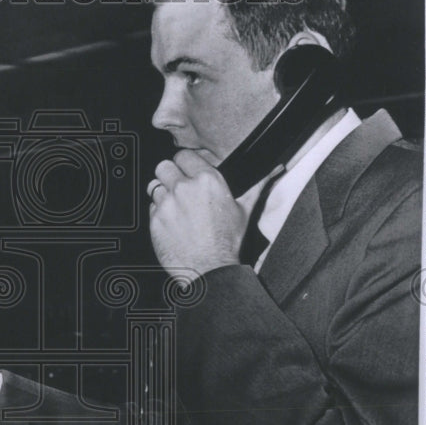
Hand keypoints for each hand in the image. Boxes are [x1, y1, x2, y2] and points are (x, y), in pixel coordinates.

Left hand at [148, 149, 246, 276]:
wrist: (210, 269)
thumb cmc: (228, 241)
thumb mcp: (245, 209)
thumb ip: (257, 184)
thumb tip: (275, 169)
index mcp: (207, 180)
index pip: (183, 155)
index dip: (184, 163)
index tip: (187, 170)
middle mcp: (184, 188)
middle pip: (164, 166)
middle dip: (169, 175)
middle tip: (177, 187)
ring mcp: (167, 203)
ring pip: (155, 186)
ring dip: (163, 194)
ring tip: (175, 207)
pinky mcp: (154, 220)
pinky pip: (150, 207)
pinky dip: (158, 213)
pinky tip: (172, 222)